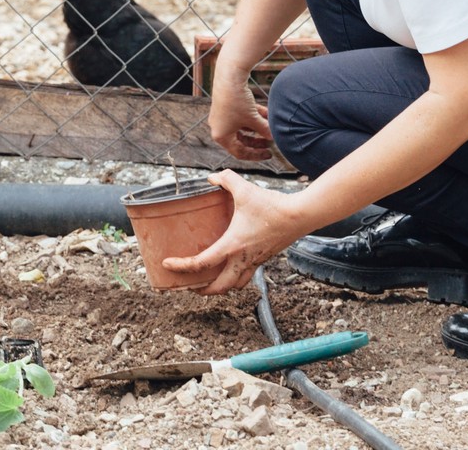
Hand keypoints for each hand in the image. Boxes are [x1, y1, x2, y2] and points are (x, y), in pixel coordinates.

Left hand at [160, 171, 305, 294]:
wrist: (300, 216)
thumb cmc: (273, 205)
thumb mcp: (245, 189)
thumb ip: (226, 180)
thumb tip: (213, 177)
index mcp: (232, 245)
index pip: (201, 263)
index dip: (181, 266)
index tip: (167, 264)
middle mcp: (242, 259)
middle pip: (219, 288)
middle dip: (202, 290)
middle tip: (190, 285)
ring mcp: (255, 261)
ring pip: (234, 286)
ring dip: (220, 288)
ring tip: (210, 282)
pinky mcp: (264, 258)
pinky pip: (246, 275)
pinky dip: (235, 277)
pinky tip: (232, 264)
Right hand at [209, 80, 273, 161]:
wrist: (229, 76)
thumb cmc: (237, 100)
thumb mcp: (253, 119)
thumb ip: (263, 130)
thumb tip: (273, 137)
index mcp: (221, 136)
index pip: (239, 152)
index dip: (255, 155)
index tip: (268, 154)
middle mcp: (219, 128)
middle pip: (240, 141)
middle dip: (257, 142)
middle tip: (270, 144)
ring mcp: (222, 117)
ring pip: (243, 128)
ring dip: (257, 128)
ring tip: (270, 128)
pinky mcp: (226, 106)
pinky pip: (241, 117)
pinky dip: (253, 117)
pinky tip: (267, 115)